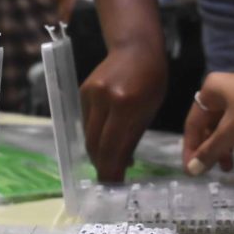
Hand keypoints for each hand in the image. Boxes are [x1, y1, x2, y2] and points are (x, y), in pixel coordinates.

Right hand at [81, 45, 167, 181]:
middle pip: (95, 143)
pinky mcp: (83, 92)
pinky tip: (104, 139)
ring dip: (96, 151)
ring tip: (107, 162)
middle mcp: (104, 99)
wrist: (135, 48)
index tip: (113, 185)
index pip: (112, 147)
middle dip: (101, 164)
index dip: (110, 170)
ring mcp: (90, 94)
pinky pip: (85, 121)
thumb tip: (121, 164)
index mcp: (125, 105)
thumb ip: (132, 137)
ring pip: (88, 134)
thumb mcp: (149, 111)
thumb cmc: (151, 80)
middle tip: (108, 180)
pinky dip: (94, 134)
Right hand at [183, 72, 233, 174]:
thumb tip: (190, 171)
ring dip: (226, 151)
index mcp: (211, 91)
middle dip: (212, 151)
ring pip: (228, 130)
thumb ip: (209, 152)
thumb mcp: (230, 132)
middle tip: (210, 171)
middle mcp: (223, 94)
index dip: (191, 148)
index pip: (193, 124)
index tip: (190, 169)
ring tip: (228, 171)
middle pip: (210, 128)